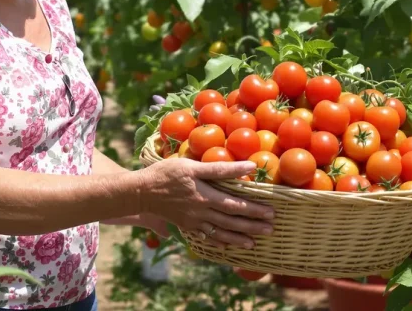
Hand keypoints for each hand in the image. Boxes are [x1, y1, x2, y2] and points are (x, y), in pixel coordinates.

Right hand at [137, 158, 275, 248]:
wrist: (140, 192)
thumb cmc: (165, 173)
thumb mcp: (191, 165)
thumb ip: (219, 168)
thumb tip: (247, 165)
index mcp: (205, 196)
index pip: (235, 204)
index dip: (254, 209)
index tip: (270, 211)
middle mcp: (202, 212)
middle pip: (232, 221)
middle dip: (252, 226)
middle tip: (270, 229)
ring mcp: (193, 222)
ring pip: (220, 233)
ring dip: (239, 239)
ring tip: (254, 243)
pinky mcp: (185, 225)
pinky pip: (205, 237)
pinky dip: (218, 243)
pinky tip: (226, 246)